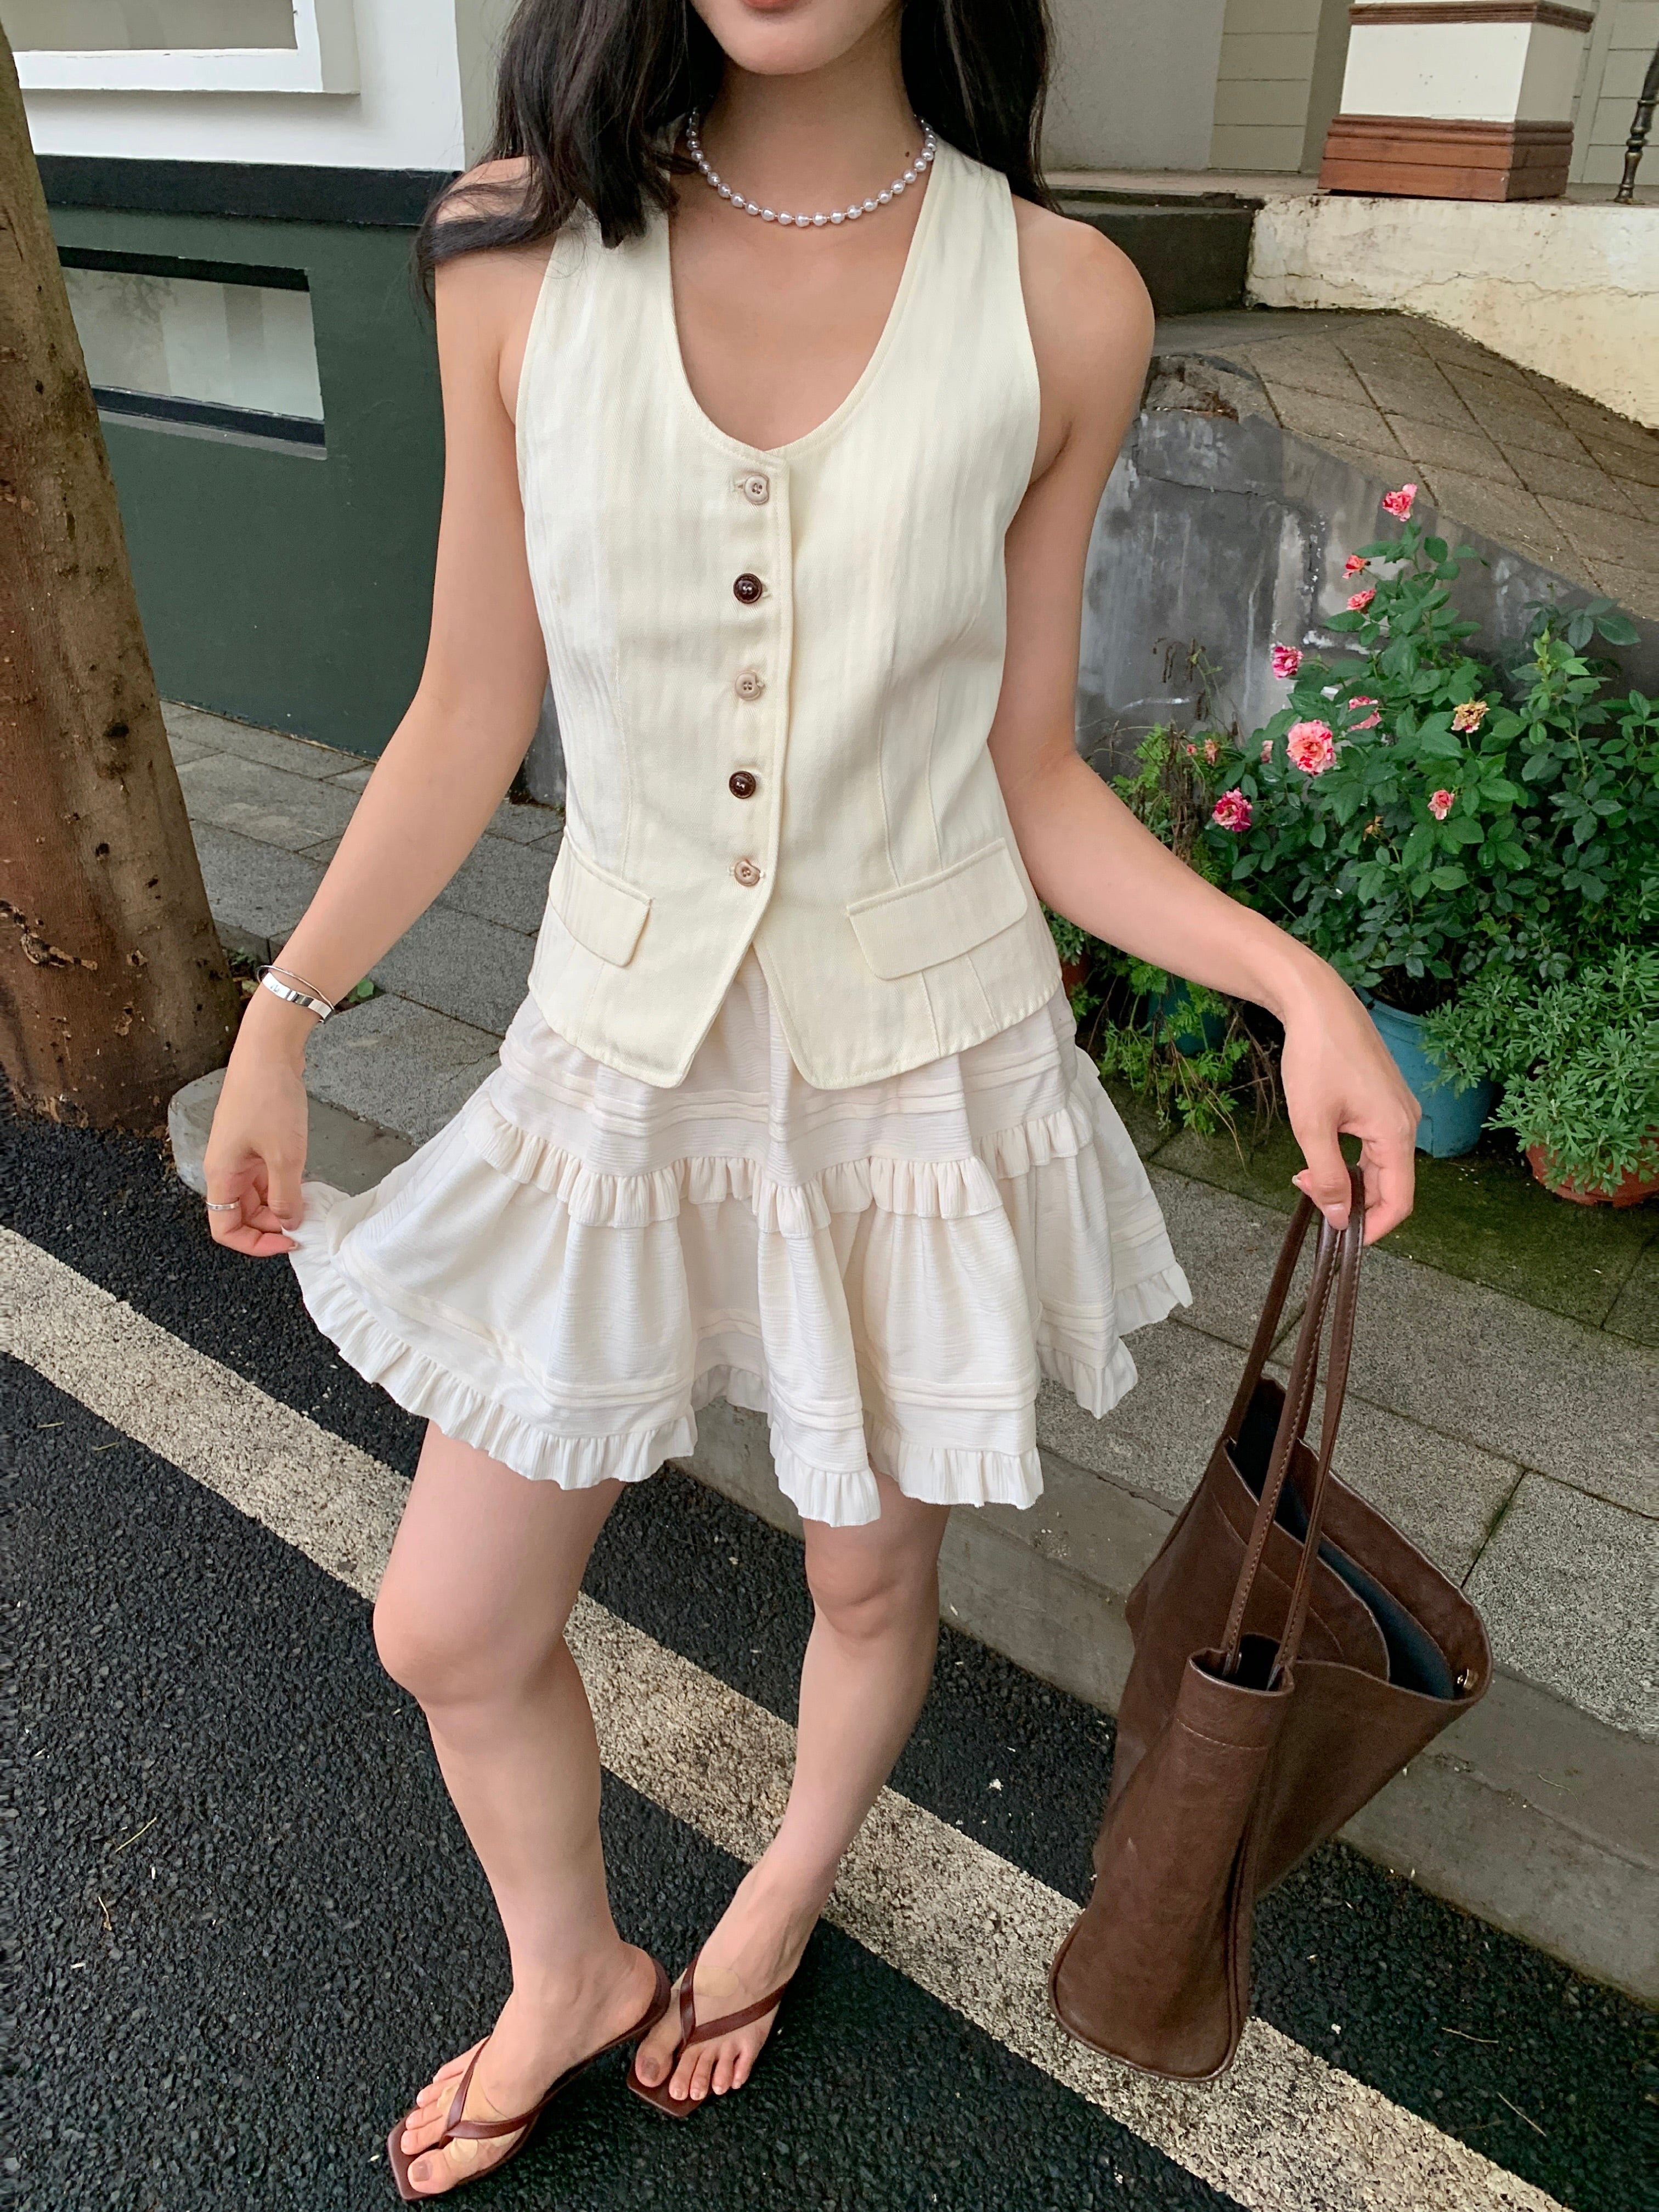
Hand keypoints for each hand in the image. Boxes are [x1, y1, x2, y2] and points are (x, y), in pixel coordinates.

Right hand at [202, 1007, 311, 1257]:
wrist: (268, 1050)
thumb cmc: (269, 1098)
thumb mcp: (285, 1156)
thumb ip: (286, 1195)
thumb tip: (289, 1223)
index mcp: (221, 1175)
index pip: (224, 1229)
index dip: (254, 1244)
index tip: (288, 1242)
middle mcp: (226, 1168)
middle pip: (243, 1214)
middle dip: (273, 1225)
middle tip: (307, 1224)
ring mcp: (240, 1153)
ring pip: (257, 1195)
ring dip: (281, 1204)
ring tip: (310, 1205)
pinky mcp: (255, 1139)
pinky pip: (266, 1174)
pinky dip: (284, 1184)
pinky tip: (306, 1183)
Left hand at [1276, 969, 1417, 1243]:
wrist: (1318, 1003)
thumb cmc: (1316, 1057)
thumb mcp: (1312, 1125)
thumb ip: (1326, 1177)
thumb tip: (1340, 1218)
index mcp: (1397, 1132)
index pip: (1399, 1201)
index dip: (1375, 1227)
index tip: (1342, 1237)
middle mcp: (1407, 1123)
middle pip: (1389, 1185)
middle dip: (1352, 1200)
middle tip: (1308, 1193)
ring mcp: (1398, 1110)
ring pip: (1379, 1164)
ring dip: (1347, 1178)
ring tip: (1306, 1173)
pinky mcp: (1385, 1099)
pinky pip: (1375, 1143)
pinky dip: (1350, 1157)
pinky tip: (1321, 1150)